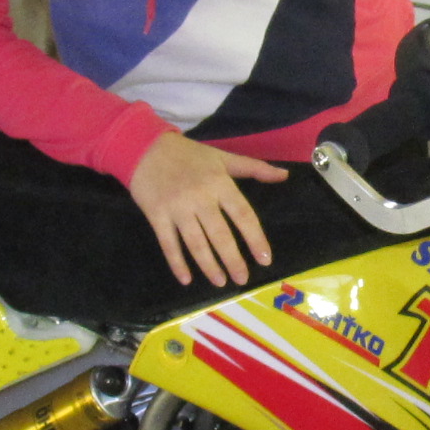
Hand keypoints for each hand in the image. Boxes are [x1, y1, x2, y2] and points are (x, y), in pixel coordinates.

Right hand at [130, 132, 286, 288]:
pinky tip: (186, 279)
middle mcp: (200, 197)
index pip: (243, 215)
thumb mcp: (223, 157)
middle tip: (242, 279)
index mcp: (219, 183)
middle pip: (220, 234)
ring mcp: (177, 208)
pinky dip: (177, 263)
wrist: (145, 148)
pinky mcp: (156, 215)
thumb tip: (284, 175)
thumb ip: (255, 168)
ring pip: (196, 242)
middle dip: (233, 259)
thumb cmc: (189, 154)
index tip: (264, 259)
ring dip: (208, 265)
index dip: (255, 239)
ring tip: (220, 282)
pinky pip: (168, 243)